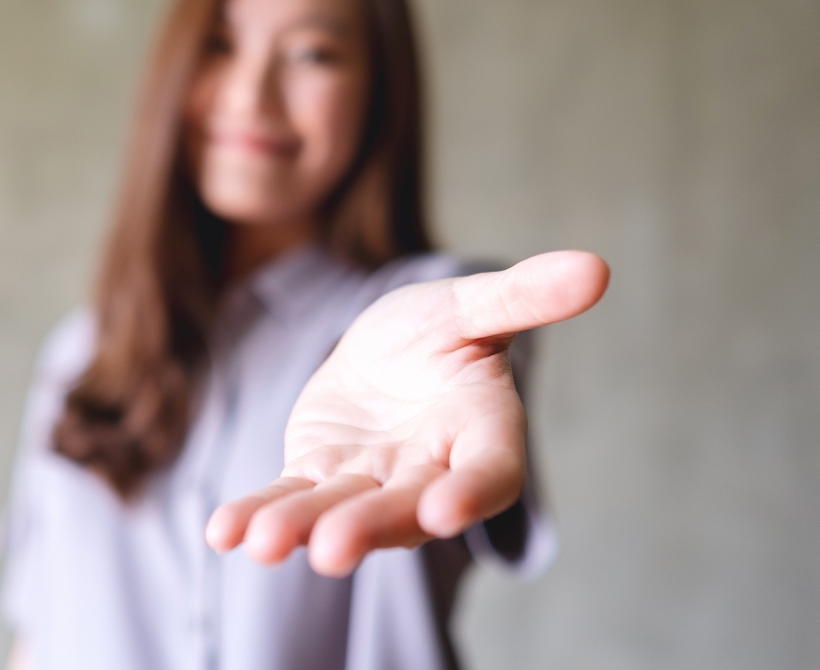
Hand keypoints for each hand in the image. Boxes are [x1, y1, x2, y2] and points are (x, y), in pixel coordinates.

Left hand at [204, 251, 608, 576]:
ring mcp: (369, 482)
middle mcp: (429, 472)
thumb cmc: (437, 330)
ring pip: (339, 511)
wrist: (381, 352)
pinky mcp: (317, 479)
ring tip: (263, 544)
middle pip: (405, 508)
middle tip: (333, 549)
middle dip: (370, 526)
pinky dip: (257, 516)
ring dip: (302, 528)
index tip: (445, 510)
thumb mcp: (471, 305)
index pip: (489, 473)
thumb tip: (596, 268)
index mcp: (482, 433)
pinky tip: (223, 532)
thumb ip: (522, 296)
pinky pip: (287, 500)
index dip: (472, 493)